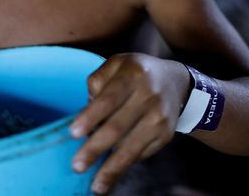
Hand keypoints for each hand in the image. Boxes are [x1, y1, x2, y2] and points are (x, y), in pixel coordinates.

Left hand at [69, 53, 190, 193]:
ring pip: (131, 147)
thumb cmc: (134, 74)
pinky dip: (124, 165)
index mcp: (132, 74)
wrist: (175, 82)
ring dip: (111, 168)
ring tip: (95, 185)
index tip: (73, 134)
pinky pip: (141, 153)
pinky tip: (110, 176)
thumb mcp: (116, 64)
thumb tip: (87, 114)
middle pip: (118, 127)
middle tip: (77, 165)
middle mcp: (149, 95)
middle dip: (95, 148)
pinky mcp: (166, 135)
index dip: (90, 117)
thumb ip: (98, 82)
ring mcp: (159, 117)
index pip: (108, 98)